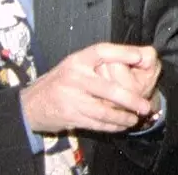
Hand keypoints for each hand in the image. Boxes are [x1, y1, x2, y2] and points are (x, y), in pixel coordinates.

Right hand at [18, 44, 159, 134]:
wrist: (32, 103)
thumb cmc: (61, 80)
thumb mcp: (75, 63)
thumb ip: (99, 62)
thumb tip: (136, 58)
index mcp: (77, 60)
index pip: (102, 51)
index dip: (123, 52)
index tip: (141, 56)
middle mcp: (75, 78)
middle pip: (108, 89)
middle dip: (130, 99)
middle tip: (145, 105)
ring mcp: (72, 99)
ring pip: (103, 111)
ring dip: (122, 117)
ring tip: (135, 119)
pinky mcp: (70, 116)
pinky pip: (96, 123)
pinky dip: (111, 126)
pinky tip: (121, 125)